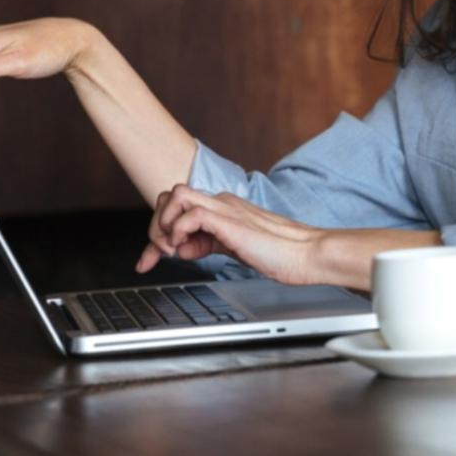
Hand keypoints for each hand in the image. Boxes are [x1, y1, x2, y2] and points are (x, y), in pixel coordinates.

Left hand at [137, 184, 321, 285]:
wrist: (306, 253)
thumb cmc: (279, 253)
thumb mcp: (233, 249)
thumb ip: (208, 244)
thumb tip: (185, 249)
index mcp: (223, 207)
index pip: (177, 207)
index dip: (155, 234)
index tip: (148, 261)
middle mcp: (221, 202)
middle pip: (170, 195)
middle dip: (155, 226)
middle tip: (162, 254)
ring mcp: (225, 207)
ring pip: (176, 195)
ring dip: (164, 224)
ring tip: (171, 248)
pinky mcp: (230, 220)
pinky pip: (190, 214)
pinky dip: (178, 231)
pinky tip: (185, 248)